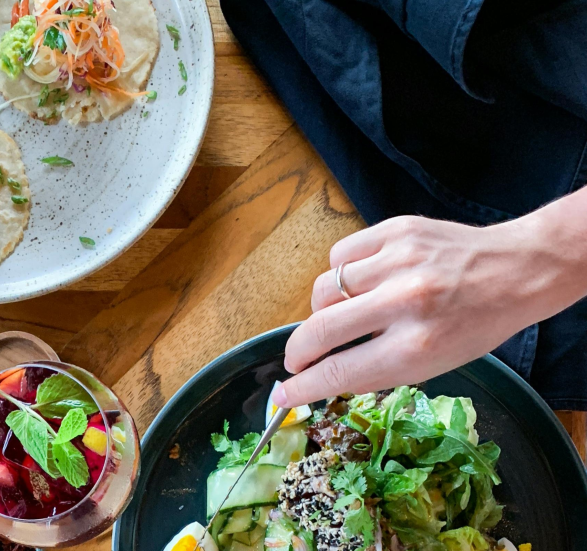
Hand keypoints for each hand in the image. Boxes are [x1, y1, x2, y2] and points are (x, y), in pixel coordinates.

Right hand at [273, 213, 584, 408]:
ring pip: (323, 288)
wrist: (517, 269)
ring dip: (323, 308)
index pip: (340, 372)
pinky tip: (360, 280)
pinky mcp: (396, 231)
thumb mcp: (433, 364)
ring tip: (343, 313)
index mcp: (418, 347)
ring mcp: (399, 261)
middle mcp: (405, 303)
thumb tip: (320, 375)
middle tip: (296, 360)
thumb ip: (376, 368)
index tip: (283, 394)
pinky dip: (340, 273)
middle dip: (297, 351)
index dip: (303, 387)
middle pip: (319, 329)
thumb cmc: (475, 325)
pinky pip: (340, 255)